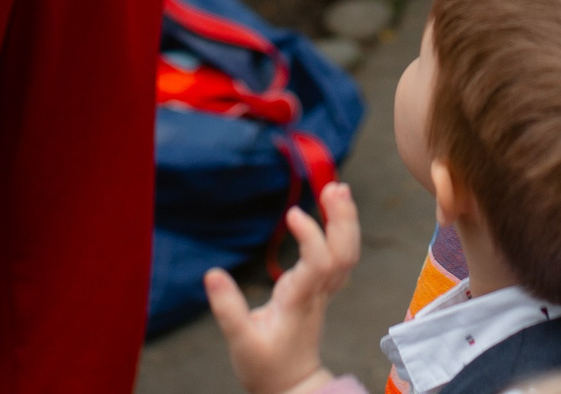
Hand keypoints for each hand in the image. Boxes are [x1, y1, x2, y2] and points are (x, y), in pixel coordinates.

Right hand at [206, 182, 361, 393]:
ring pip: (348, 254)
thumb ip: (227, 308)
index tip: (292, 213)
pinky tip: (335, 211)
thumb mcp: (240, 340)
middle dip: (343, 220)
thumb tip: (212, 274)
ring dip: (346, 221)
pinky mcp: (321, 291)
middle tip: (334, 187)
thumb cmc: (266, 366)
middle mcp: (317, 293)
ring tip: (338, 189)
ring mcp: (323, 292)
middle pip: (344, 253)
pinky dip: (342, 232)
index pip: (318, 263)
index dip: (311, 236)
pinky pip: (341, 257)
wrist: (290, 385)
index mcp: (300, 301)